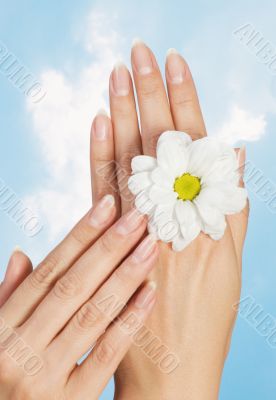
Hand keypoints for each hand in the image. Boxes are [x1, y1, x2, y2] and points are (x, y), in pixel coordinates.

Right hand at [0, 196, 157, 399]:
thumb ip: (9, 298)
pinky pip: (106, 356)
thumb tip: (22, 254)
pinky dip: (129, 322)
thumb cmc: (5, 378)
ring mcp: (43, 380)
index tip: (107, 205)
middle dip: (109, 247)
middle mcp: (18, 352)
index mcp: (0, 329)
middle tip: (139, 217)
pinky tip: (151, 292)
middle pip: (72, 287)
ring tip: (151, 246)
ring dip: (125, 276)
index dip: (79, 235)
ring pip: (92, 315)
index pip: (47, 272)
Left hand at [90, 41, 248, 398]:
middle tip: (139, 52)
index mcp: (202, 217)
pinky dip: (99, 156)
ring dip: (123, 113)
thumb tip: (234, 153)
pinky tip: (98, 123)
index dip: (183, 100)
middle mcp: (169, 216)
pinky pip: (102, 192)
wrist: (168, 365)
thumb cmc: (205, 318)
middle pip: (159, 142)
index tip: (173, 62)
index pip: (193, 144)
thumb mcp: (232, 264)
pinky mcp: (110, 243)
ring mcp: (136, 228)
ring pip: (129, 160)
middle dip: (149, 93)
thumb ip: (233, 207)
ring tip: (118, 74)